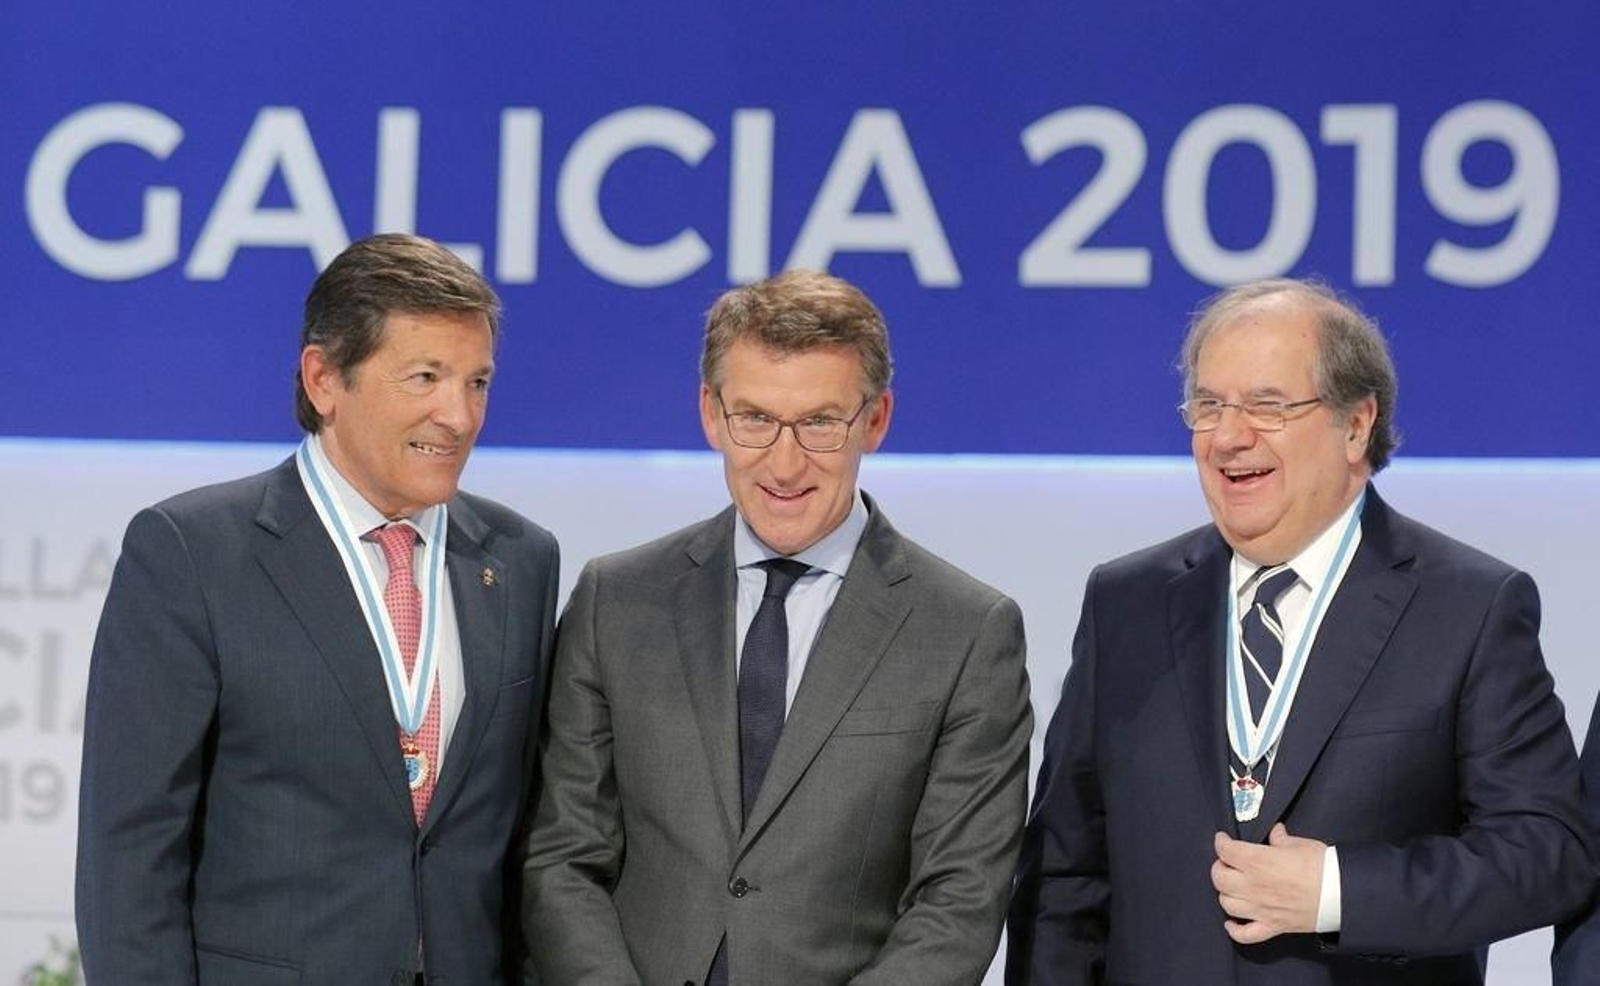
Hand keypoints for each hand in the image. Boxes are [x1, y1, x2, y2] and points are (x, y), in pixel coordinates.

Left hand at [1211, 823, 1326, 943]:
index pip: (1226, 851)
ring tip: (1233, 887)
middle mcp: (1252, 886)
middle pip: (1219, 878)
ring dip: (1226, 894)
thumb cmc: (1321, 866)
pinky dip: (1234, 930)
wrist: (1341, 895)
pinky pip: (1245, 935)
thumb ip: (1281, 839)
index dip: (1221, 842)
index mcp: (1257, 862)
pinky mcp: (1272, 927)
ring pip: (1227, 904)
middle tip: (1228, 863)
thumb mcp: (1300, 844)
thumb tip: (1275, 832)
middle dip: (1219, 868)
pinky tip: (1231, 923)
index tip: (1223, 839)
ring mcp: (1260, 909)